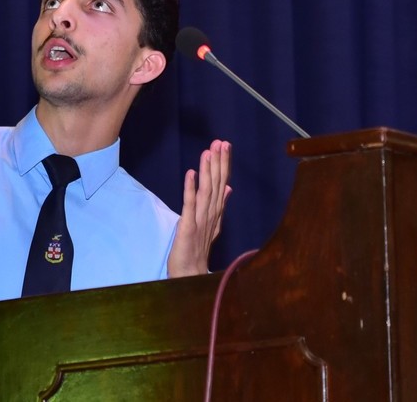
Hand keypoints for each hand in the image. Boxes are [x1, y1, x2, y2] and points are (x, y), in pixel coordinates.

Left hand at [168, 140, 231, 276]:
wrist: (191, 274)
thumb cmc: (198, 249)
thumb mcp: (211, 224)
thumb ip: (219, 205)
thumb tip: (228, 188)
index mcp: (216, 212)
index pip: (221, 184)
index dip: (223, 164)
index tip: (225, 146)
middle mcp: (211, 214)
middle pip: (217, 184)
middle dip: (219, 162)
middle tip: (221, 142)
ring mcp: (201, 220)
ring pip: (206, 191)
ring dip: (208, 171)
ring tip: (209, 152)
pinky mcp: (189, 226)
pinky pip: (190, 205)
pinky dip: (190, 189)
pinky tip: (191, 173)